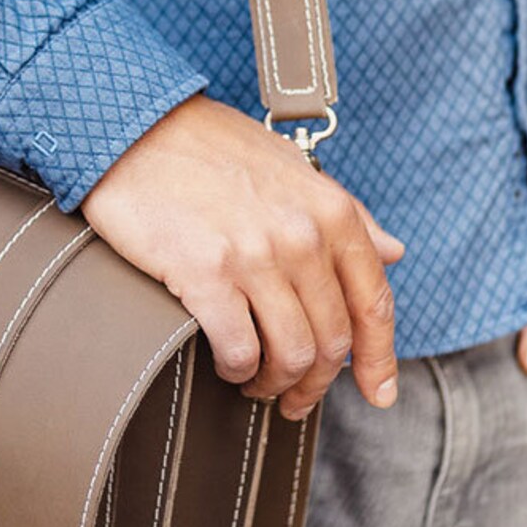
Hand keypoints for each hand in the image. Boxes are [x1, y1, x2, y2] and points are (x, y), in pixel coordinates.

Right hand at [82, 93, 405, 418]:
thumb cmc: (207, 145)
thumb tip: (392, 251)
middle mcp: (302, 236)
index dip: (379, 359)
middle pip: (332, 341)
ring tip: (255, 384)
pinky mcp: (205, 274)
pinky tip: (226, 367)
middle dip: (316, 383)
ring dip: (275, 383)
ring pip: (291, 354)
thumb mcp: (291, 167)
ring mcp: (256, 257)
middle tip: (293, 399)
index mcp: (331, 211)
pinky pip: (239, 349)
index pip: (374, 303)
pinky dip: (238, 370)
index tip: (377, 393)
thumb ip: (345, 214)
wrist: (134, 127)